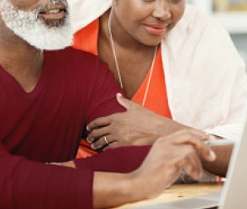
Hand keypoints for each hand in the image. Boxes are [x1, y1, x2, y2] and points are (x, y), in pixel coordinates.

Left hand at [87, 93, 203, 149]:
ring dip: (97, 144)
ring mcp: (119, 137)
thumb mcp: (135, 107)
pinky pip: (110, 149)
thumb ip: (124, 102)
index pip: (99, 121)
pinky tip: (104, 151)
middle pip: (98, 132)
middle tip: (89, 139)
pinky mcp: (124, 145)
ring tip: (94, 146)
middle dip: (92, 136)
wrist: (158, 129)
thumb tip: (117, 95)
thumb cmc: (148, 118)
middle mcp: (116, 127)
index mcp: (117, 117)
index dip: (92, 125)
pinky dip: (106, 150)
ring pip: (103, 141)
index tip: (88, 127)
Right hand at [129, 128, 215, 198]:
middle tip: (211, 156)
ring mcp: (165, 150)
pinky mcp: (167, 160)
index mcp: (164, 140)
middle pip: (189, 135)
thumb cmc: (154, 175)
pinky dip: (194, 168)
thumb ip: (180, 153)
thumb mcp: (168, 160)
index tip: (210, 139)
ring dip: (198, 163)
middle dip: (204, 145)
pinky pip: (187, 159)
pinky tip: (193, 175)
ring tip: (196, 173)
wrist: (139, 184)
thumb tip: (197, 152)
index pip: (185, 132)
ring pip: (190, 149)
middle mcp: (164, 142)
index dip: (199, 134)